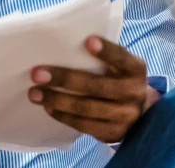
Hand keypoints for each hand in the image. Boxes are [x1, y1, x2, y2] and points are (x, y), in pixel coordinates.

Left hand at [28, 35, 159, 143]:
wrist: (139, 112)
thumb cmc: (118, 78)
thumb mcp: (119, 66)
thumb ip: (101, 58)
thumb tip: (62, 45)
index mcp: (135, 69)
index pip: (121, 58)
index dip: (106, 51)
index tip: (88, 41)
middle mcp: (134, 93)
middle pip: (97, 86)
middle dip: (65, 79)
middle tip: (37, 73)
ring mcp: (125, 116)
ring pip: (87, 108)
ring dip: (57, 100)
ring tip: (35, 93)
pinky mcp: (113, 134)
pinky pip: (84, 126)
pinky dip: (64, 116)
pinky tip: (48, 107)